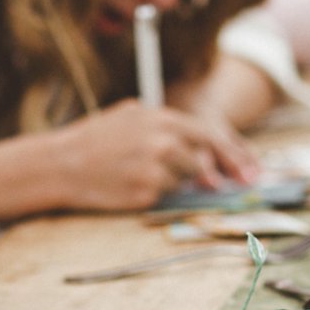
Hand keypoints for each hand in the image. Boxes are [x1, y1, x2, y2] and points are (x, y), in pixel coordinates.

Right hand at [55, 99, 254, 211]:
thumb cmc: (94, 139)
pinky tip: (130, 183)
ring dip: (173, 180)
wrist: (61, 165)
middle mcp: (162, 142)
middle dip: (219, 174)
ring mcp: (155, 169)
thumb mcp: (130, 114)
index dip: (232, 153)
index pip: (209, 135)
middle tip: (229, 184)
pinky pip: (164, 195)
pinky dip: (155, 191)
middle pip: (202, 162)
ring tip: (139, 171)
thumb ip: (164, 123)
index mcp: (160, 119)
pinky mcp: (146, 193)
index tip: (248, 167)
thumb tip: (195, 142)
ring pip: (183, 181)